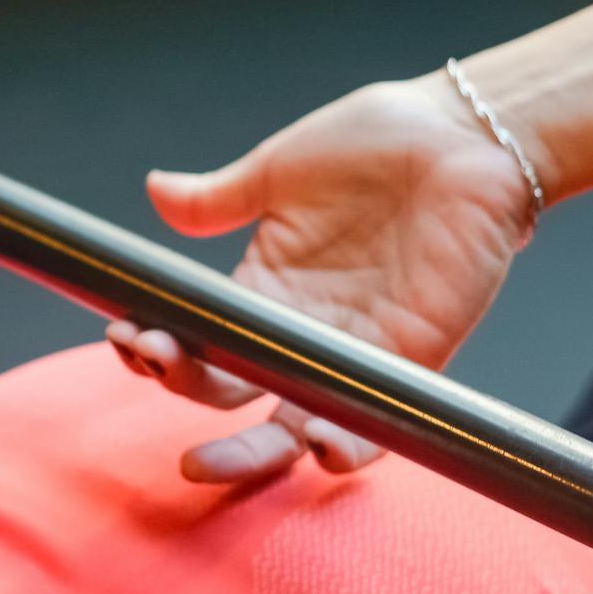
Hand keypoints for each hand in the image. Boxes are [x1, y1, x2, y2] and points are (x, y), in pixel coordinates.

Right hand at [109, 74, 537, 484]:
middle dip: (185, 395)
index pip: (199, 340)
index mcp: (264, 292)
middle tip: (153, 367)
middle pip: (234, 395)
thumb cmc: (378, 141)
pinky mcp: (412, 360)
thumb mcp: (280, 169)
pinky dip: (347, 447)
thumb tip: (156, 191)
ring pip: (293, 427)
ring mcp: (354, 353)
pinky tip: (317, 449)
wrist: (464, 132)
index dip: (158, 346)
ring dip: (250, 454)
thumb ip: (217, 197)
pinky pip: (375, 426)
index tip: (128, 331)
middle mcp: (302, 334)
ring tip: (206, 461)